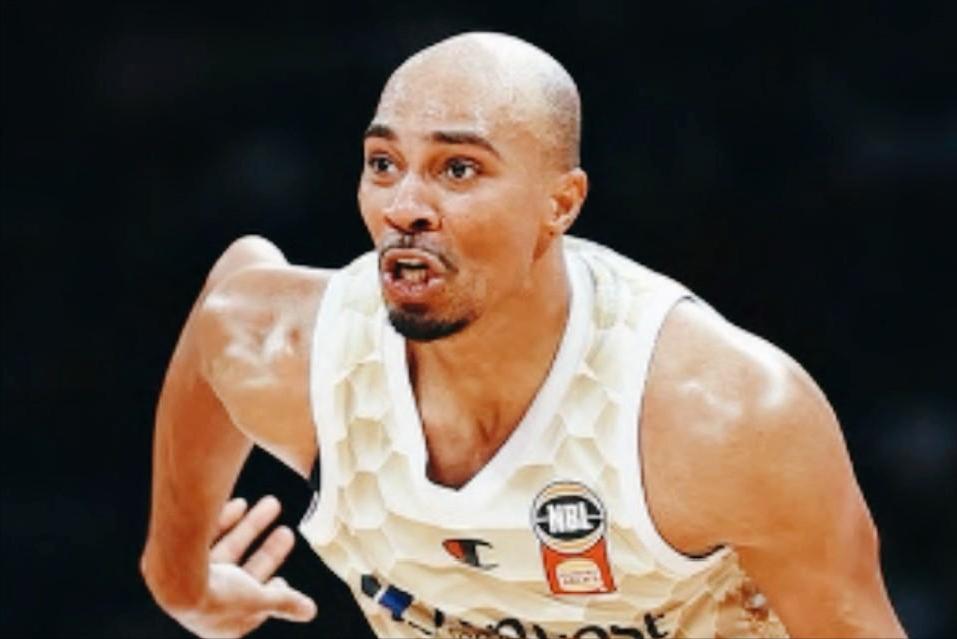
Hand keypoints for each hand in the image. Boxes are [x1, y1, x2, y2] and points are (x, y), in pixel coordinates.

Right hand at [173, 496, 316, 637]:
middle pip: (240, 576)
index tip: (281, 581)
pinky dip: (223, 521)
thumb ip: (285, 603)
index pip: (249, 613)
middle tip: (287, 532)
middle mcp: (200, 606)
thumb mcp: (260, 599)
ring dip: (250, 527)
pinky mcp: (174, 557)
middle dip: (267, 552)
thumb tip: (310, 611)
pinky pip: (203, 538)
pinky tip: (241, 502)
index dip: (267, 596)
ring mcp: (186, 581)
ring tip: (272, 502)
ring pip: (226, 550)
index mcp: (219, 626)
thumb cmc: (218, 595)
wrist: (174, 575)